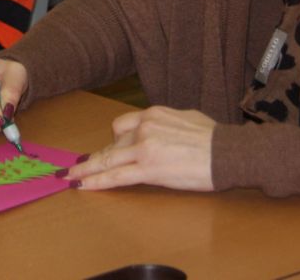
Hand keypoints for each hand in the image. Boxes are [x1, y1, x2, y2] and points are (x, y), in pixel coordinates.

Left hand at [66, 107, 215, 191]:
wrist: (227, 152)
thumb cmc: (214, 137)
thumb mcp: (186, 118)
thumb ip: (168, 123)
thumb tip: (166, 129)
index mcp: (153, 114)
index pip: (122, 126)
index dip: (112, 142)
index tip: (104, 150)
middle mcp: (144, 127)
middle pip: (111, 144)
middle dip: (93, 157)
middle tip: (76, 165)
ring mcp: (144, 148)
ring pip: (107, 159)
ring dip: (87, 169)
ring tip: (72, 177)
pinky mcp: (148, 169)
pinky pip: (116, 176)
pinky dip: (98, 181)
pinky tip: (85, 186)